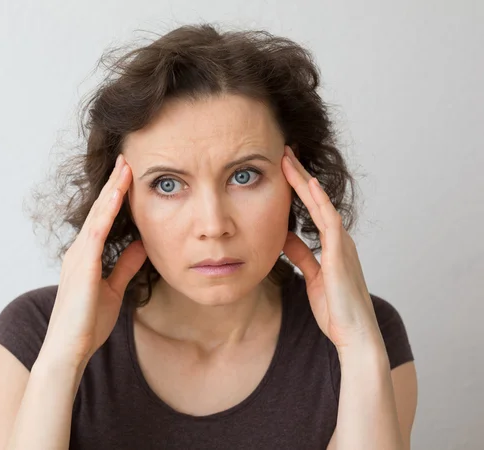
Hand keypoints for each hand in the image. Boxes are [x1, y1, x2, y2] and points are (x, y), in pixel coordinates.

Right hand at [39, 154, 146, 368]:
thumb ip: (125, 267)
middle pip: (100, 210)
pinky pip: (97, 230)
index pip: (104, 219)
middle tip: (127, 160)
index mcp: (86, 257)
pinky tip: (118, 192)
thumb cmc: (87, 324)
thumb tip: (141, 246)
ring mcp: (78, 256)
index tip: (129, 176)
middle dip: (114, 184)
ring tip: (126, 166)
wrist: (69, 350)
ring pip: (98, 214)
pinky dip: (108, 210)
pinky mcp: (82, 264)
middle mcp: (79, 251)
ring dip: (112, 189)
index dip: (116, 197)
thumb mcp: (114, 290)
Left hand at [280, 145, 381, 350]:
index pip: (312, 208)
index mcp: (332, 245)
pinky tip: (308, 184)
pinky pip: (328, 222)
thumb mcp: (311, 276)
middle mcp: (338, 239)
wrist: (354, 335)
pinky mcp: (339, 255)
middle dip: (299, 175)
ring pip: (321, 204)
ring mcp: (341, 245)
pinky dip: (319, 202)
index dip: (297, 187)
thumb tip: (284, 237)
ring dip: (304, 180)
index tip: (282, 169)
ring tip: (288, 158)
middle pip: (316, 199)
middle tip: (284, 152)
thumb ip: (301, 255)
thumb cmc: (335, 309)